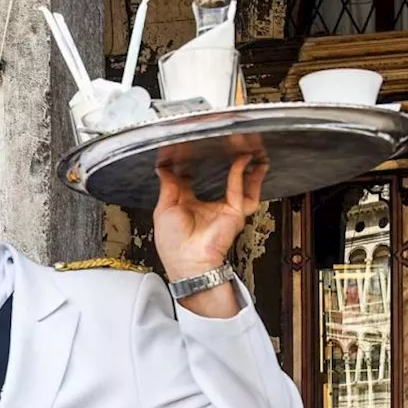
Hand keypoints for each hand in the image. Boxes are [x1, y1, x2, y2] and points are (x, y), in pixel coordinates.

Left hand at [153, 145, 267, 280]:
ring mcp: (222, 210)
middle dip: (220, 163)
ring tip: (245, 149)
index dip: (188, 165)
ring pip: (239, 184)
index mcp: (186, 207)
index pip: (189, 180)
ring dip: (244, 168)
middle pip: (216, 180)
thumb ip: (167, 187)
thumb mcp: (163, 209)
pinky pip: (240, 189)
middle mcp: (206, 207)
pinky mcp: (234, 213)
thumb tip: (163, 170)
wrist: (188, 261)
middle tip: (221, 145)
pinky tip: (242, 161)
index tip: (186, 151)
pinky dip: (242, 174)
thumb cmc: (174, 245)